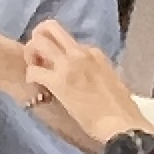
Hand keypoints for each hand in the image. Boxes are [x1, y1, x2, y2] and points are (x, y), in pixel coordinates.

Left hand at [23, 21, 142, 141]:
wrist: (122, 125)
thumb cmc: (121, 109)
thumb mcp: (112, 80)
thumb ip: (98, 72)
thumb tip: (91, 76)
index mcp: (94, 53)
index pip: (67, 40)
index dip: (57, 51)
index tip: (56, 65)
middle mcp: (80, 53)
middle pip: (49, 28)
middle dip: (37, 37)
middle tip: (36, 57)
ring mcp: (68, 65)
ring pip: (37, 43)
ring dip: (30, 54)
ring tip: (34, 70)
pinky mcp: (58, 82)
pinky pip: (34, 70)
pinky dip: (31, 76)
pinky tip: (36, 86)